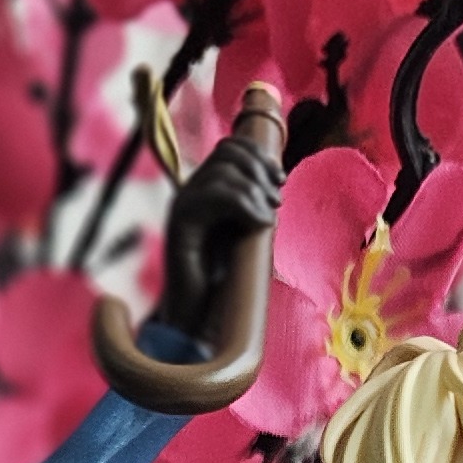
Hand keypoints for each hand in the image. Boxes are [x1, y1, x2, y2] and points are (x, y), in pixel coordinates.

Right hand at [158, 125, 284, 348]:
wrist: (197, 315)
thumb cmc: (224, 281)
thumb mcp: (245, 234)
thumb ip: (253, 207)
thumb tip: (277, 185)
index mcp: (205, 189)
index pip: (229, 147)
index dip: (258, 155)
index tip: (280, 179)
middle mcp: (191, 190)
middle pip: (226, 151)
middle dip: (259, 170)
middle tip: (277, 201)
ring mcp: (183, 204)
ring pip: (222, 171)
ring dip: (254, 190)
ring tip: (269, 216)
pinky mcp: (181, 223)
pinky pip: (214, 195)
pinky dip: (244, 205)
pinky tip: (261, 224)